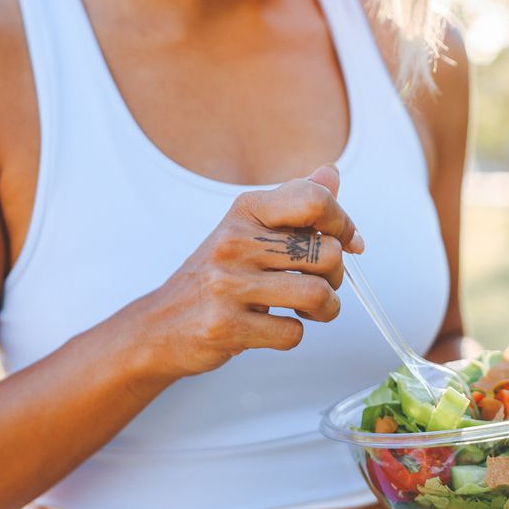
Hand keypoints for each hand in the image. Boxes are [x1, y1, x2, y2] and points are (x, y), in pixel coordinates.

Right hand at [145, 164, 362, 377]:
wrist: (160, 324)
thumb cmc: (214, 276)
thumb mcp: (249, 230)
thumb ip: (294, 204)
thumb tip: (332, 174)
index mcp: (245, 211)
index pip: (314, 200)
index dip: (343, 222)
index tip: (348, 241)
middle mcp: (235, 242)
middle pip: (328, 252)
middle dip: (336, 275)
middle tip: (320, 283)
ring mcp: (228, 285)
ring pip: (318, 294)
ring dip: (325, 309)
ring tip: (309, 310)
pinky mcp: (226, 326)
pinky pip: (293, 333)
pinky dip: (294, 335)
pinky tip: (275, 327)